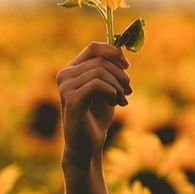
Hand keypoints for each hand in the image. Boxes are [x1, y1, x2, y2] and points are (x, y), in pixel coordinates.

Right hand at [57, 42, 131, 164]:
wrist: (87, 145)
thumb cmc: (96, 117)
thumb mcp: (107, 88)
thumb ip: (110, 70)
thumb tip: (121, 49)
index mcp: (72, 70)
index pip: (93, 48)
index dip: (113, 52)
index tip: (127, 66)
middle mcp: (65, 75)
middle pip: (101, 61)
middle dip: (121, 76)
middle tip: (129, 92)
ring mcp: (66, 87)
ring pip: (101, 72)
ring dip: (118, 86)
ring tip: (121, 100)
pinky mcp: (72, 100)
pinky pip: (97, 85)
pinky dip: (111, 92)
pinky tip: (114, 102)